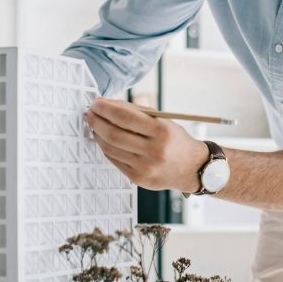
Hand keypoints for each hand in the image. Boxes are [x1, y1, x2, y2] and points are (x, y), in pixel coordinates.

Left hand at [84, 98, 208, 191]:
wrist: (192, 168)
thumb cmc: (175, 140)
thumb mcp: (163, 121)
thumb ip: (137, 112)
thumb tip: (108, 105)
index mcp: (161, 132)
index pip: (125, 117)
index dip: (106, 108)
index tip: (96, 103)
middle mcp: (153, 151)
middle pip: (113, 133)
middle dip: (97, 121)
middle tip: (90, 113)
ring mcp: (145, 167)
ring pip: (110, 148)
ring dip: (98, 134)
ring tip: (95, 125)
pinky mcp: (138, 178)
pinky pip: (114, 160)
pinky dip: (106, 147)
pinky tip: (104, 139)